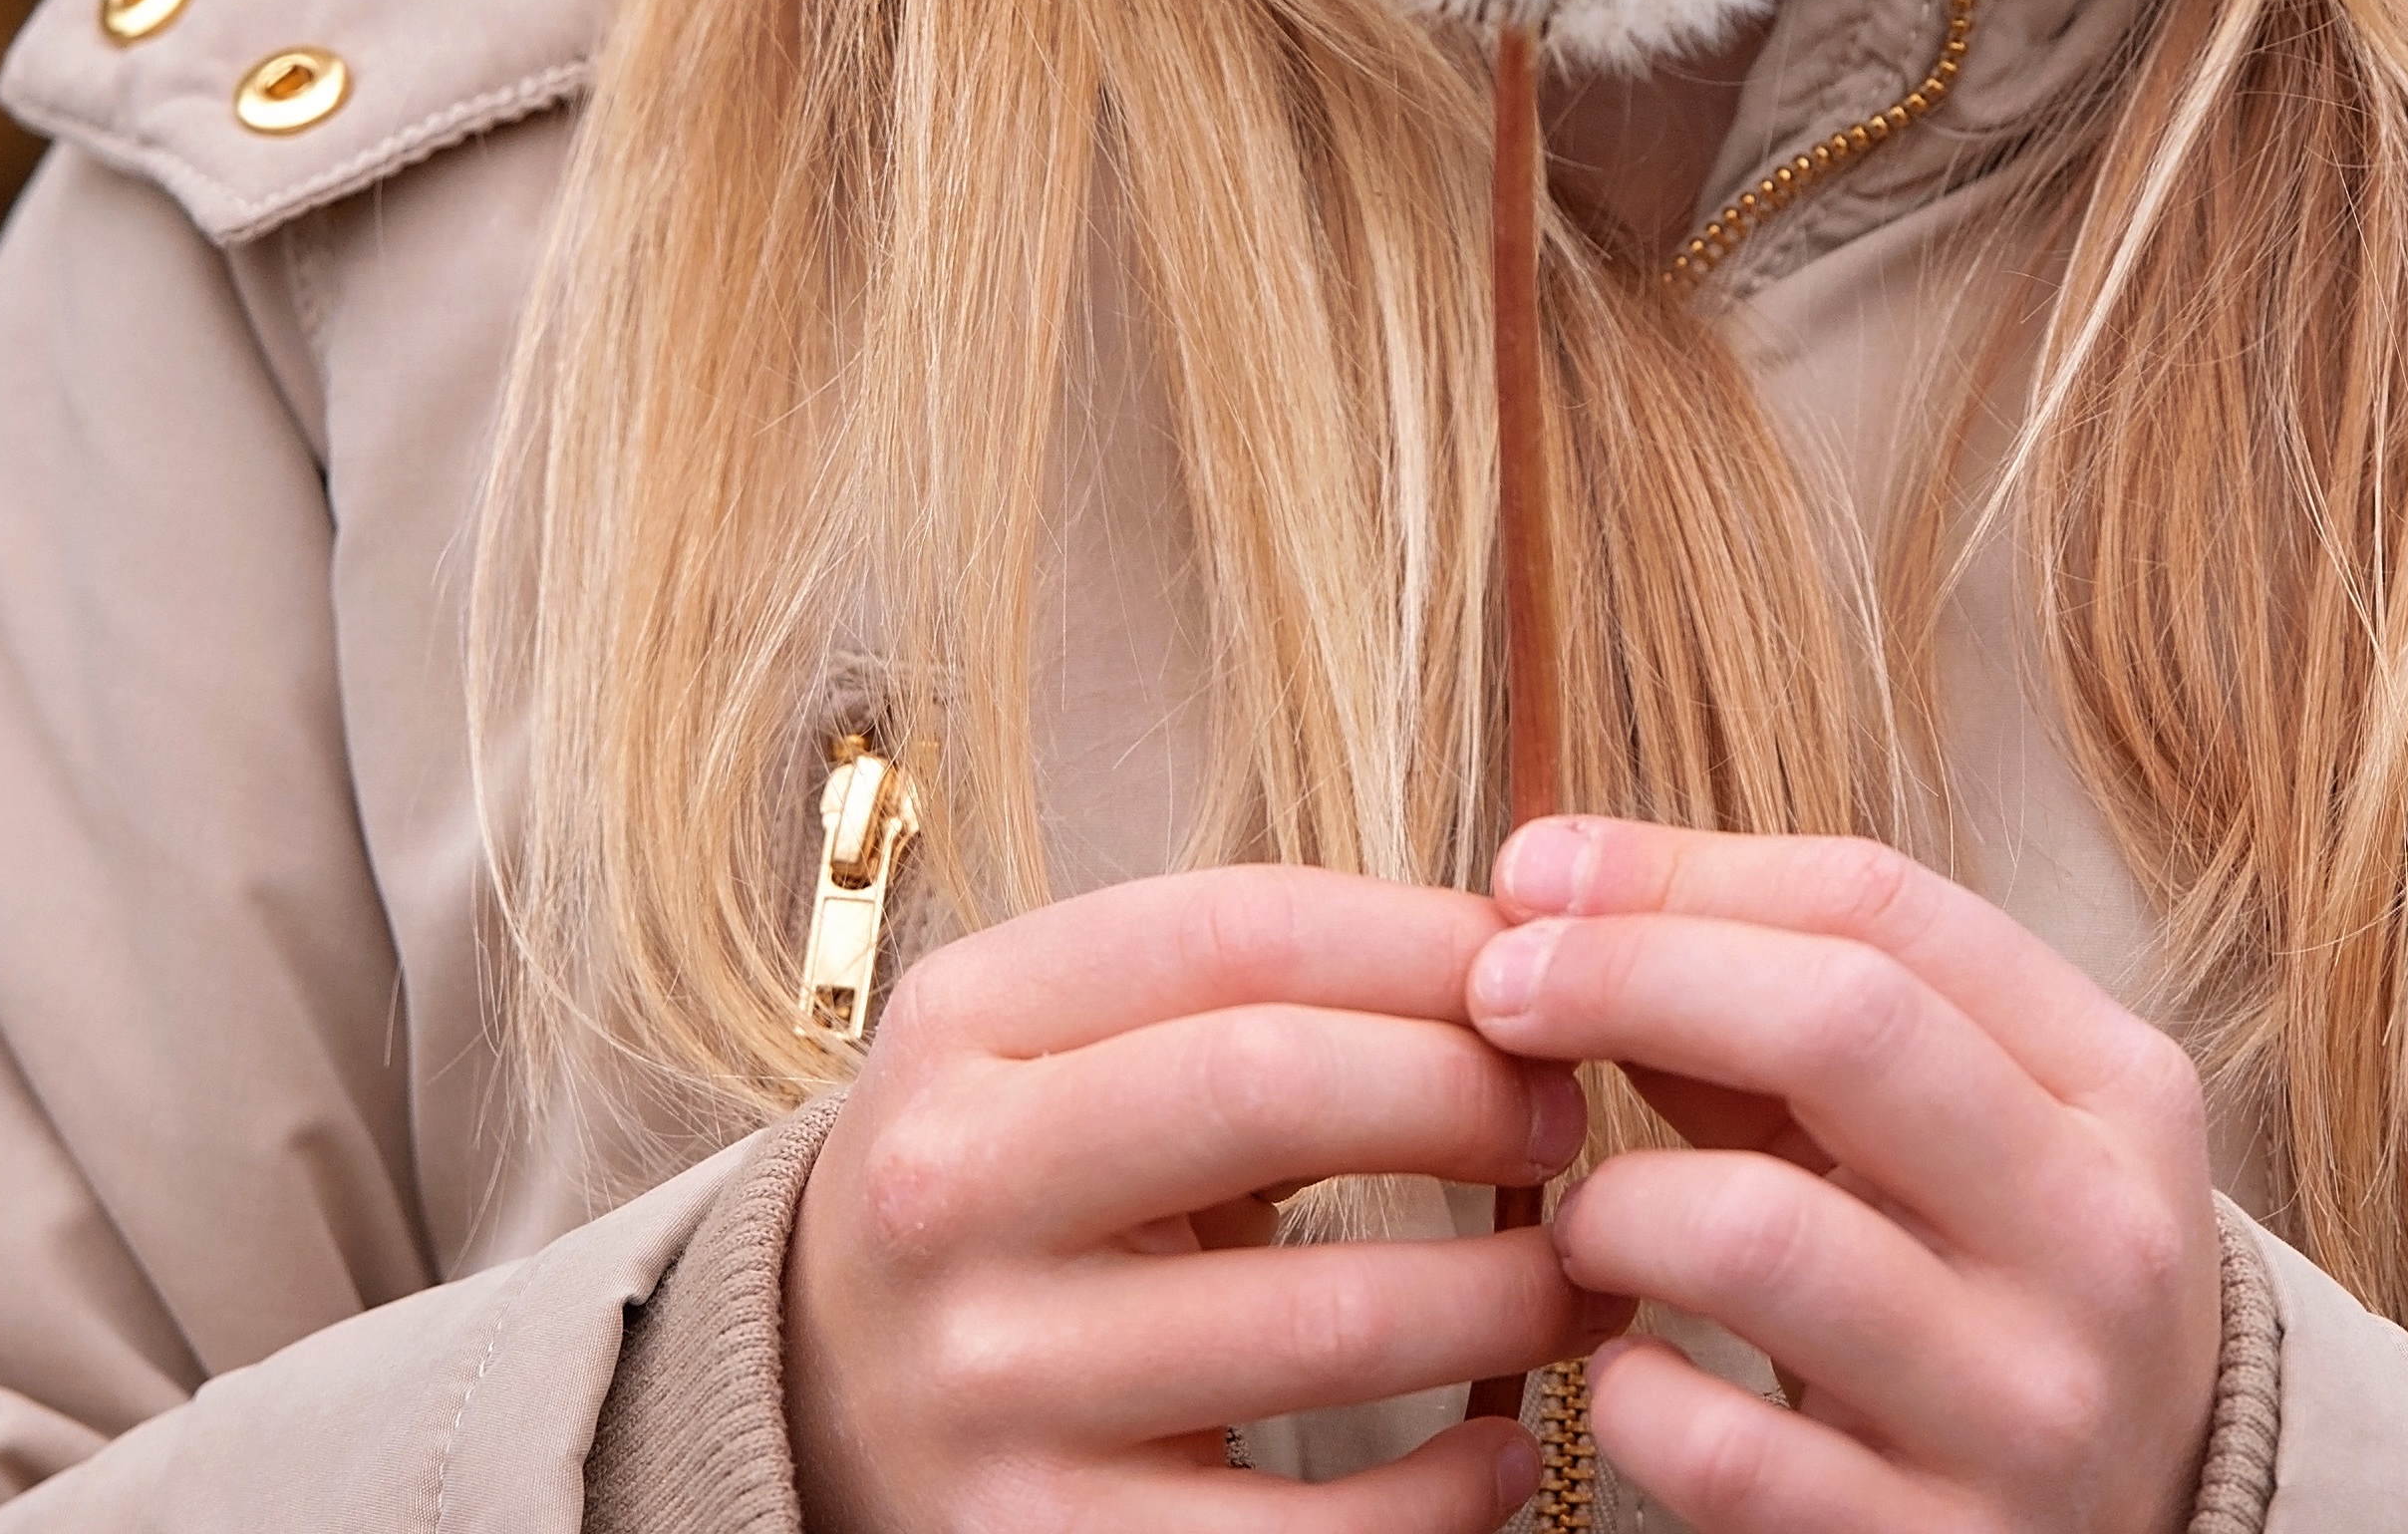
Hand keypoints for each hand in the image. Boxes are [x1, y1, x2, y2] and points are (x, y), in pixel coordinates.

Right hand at [786, 862, 1590, 1533]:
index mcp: (964, 1022)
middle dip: (1473, 1097)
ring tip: (1586, 1283)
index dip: (1433, 945)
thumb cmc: (1022, 1184)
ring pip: (1325, 1324)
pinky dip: (1450, 1495)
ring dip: (1510, 1299)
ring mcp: (993, 1386)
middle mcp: (953, 1194)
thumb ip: (1254, 984)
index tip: (1548, 982)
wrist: (821, 1393)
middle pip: (1274, 1089)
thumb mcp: (1069, 1041)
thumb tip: (1532, 957)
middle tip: (1569, 1124)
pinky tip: (1501, 1448)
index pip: (1242, 930)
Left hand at [1469, 819, 2219, 1533]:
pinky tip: (1626, 1372)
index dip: (1681, 871)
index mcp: (2119, 1092)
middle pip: (1839, 1025)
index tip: (1532, 872)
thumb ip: (1788, 1023)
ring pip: (1759, 1234)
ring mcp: (2030, 1411)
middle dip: (1630, 979)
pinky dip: (1631, 1393)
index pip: (1885, 910)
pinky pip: (1719, 1447)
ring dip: (1617, 1206)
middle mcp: (2102, 1242)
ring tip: (1585, 1226)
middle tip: (1497, 995)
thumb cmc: (1995, 1290)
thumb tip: (1559, 903)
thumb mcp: (1954, 1134)